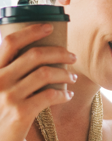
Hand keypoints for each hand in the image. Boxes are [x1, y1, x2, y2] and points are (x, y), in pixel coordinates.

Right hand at [0, 24, 76, 140]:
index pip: (11, 41)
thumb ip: (9, 73)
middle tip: (72, 57)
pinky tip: (67, 95)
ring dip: (64, 73)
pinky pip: (49, 96)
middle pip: (34, 55)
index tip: (49, 28)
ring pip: (45, 74)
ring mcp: (9, 95)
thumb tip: (35, 58)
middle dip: (58, 52)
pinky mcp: (21, 112)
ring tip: (72, 78)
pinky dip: (62, 94)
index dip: (31, 31)